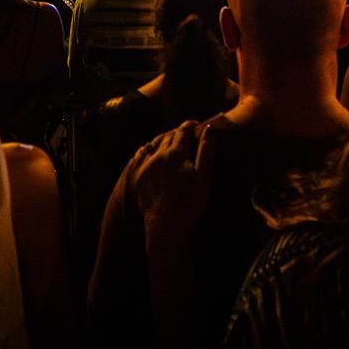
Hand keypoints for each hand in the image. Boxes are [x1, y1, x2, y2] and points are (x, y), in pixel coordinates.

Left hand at [134, 121, 215, 245]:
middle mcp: (158, 156)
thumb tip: (209, 129)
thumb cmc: (190, 203)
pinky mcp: (139, 175)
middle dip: (178, 132)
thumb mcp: (203, 177)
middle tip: (186, 133)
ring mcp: (146, 165)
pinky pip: (143, 155)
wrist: (166, 224)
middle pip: (168, 136)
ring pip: (155, 143)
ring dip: (164, 139)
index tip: (195, 124)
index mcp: (175, 154)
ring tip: (172, 141)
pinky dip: (151, 149)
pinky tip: (155, 152)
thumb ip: (206, 151)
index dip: (189, 126)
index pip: (182, 131)